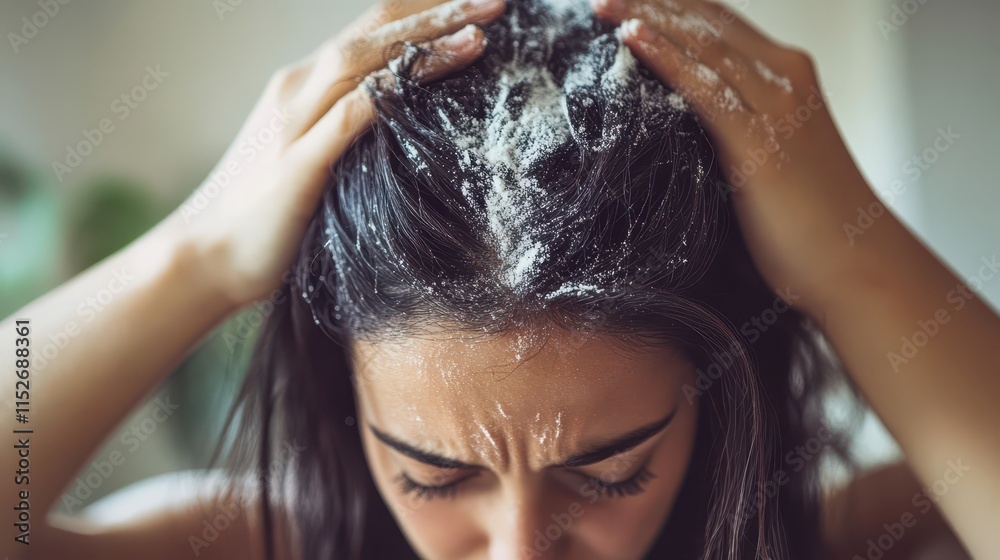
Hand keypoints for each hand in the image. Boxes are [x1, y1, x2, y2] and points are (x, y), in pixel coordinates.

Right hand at [163, 0, 504, 308]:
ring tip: (482, 26)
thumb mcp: (314, 161)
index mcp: (305, 86)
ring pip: (365, 61)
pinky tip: (429, 77)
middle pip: (375, 30)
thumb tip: (400, 134)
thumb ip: (348, 136)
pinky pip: (349, 116)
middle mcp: (299, 89)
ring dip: (425, 40)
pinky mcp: (298, 163)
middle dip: (438, 9)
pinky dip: (392, 91)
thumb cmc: (264, 215)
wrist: (204, 256)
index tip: (474, 6)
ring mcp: (296, 122)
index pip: (371, 31)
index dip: (423, 12)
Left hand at [592, 0, 886, 314]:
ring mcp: (776, 107)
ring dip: (647, 19)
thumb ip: (735, 133)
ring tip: (603, 6)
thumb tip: (684, 135)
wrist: (860, 267)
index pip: (720, 25)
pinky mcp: (759, 142)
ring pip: (702, 45)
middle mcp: (786, 79)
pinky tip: (630, 38)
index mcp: (790, 78)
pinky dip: (665, 58)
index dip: (673, 9)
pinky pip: (703, 88)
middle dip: (652, 3)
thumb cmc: (814, 226)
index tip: (628, 3)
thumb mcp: (772, 161)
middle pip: (706, 23)